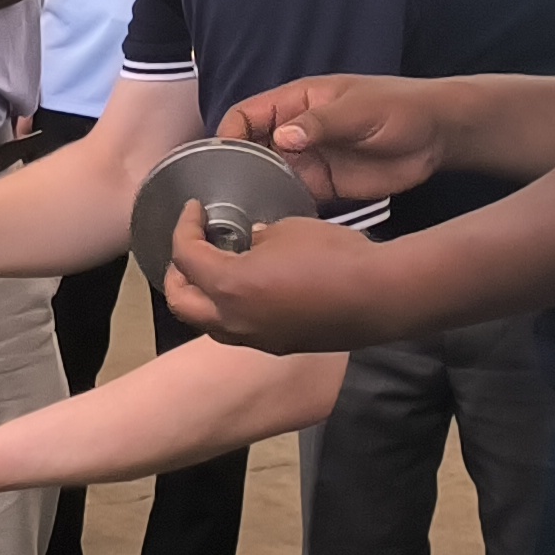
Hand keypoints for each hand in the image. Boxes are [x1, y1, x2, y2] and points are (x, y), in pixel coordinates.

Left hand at [159, 203, 400, 353]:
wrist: (378, 296)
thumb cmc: (333, 255)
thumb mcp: (287, 230)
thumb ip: (257, 237)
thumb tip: (249, 243)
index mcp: (231, 286)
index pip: (186, 256)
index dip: (185, 227)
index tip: (195, 209)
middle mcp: (234, 320)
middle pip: (180, 302)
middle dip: (176, 272)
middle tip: (190, 246)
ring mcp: (255, 338)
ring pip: (207, 323)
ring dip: (200, 296)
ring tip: (213, 269)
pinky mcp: (277, 345)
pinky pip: (238, 329)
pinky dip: (229, 308)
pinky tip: (247, 288)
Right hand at [218, 75, 450, 204]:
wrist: (438, 136)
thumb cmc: (399, 108)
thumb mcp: (359, 110)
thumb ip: (320, 123)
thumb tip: (282, 137)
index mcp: (296, 102)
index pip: (247, 115)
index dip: (229, 135)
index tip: (221, 162)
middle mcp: (295, 132)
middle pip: (251, 149)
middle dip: (235, 170)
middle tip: (225, 199)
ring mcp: (308, 161)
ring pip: (268, 177)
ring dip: (255, 194)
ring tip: (243, 218)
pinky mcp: (324, 187)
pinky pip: (293, 199)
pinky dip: (281, 210)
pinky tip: (272, 227)